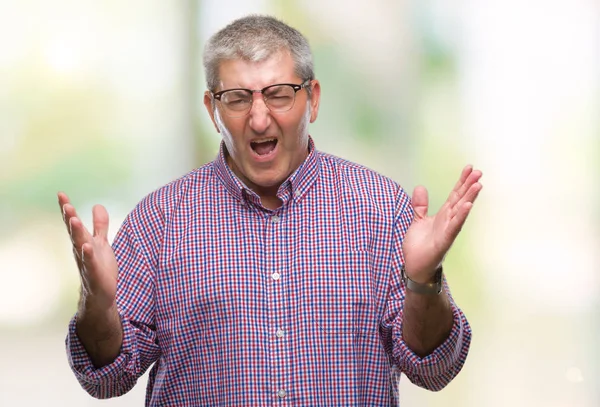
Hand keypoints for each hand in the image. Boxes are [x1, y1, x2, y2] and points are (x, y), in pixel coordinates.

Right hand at [58, 192, 117, 310]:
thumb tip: (97, 205)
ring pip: (80, 246)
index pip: (73, 223)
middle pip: (75, 232)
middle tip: (65, 204)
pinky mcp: (95, 274)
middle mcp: (82, 251)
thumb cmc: (100, 268)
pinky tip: (86, 246)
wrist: (100, 295)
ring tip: (74, 220)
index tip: (61, 194)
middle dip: (70, 218)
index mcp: (83, 242)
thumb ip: (100, 225)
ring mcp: (87, 262)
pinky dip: (88, 254)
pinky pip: (91, 263)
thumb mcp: (101, 243)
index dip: (67, 209)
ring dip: (77, 233)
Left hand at [402, 165, 481, 282]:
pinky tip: (467, 205)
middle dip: (469, 186)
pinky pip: (454, 226)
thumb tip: (421, 187)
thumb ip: (420, 205)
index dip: (461, 181)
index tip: (469, 168)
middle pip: (460, 200)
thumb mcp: (418, 220)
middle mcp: (448, 221)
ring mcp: (448, 231)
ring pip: (460, 211)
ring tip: (477, 185)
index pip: (454, 195)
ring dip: (469, 198)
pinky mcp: (444, 241)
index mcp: (443, 215)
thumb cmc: (419, 246)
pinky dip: (460, 216)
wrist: (415, 266)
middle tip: (478, 172)